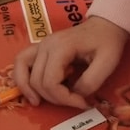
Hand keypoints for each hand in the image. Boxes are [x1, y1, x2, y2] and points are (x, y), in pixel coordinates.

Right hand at [13, 15, 129, 108]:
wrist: (105, 26)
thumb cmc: (107, 43)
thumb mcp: (107, 63)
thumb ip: (91, 82)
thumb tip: (75, 96)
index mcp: (61, 47)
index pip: (50, 82)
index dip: (64, 98)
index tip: (83, 102)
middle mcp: (45, 45)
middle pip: (37, 81)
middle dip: (55, 98)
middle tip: (75, 101)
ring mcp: (41, 46)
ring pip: (22, 71)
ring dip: (29, 90)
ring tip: (39, 103)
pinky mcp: (40, 49)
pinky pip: (21, 63)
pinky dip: (22, 78)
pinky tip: (31, 90)